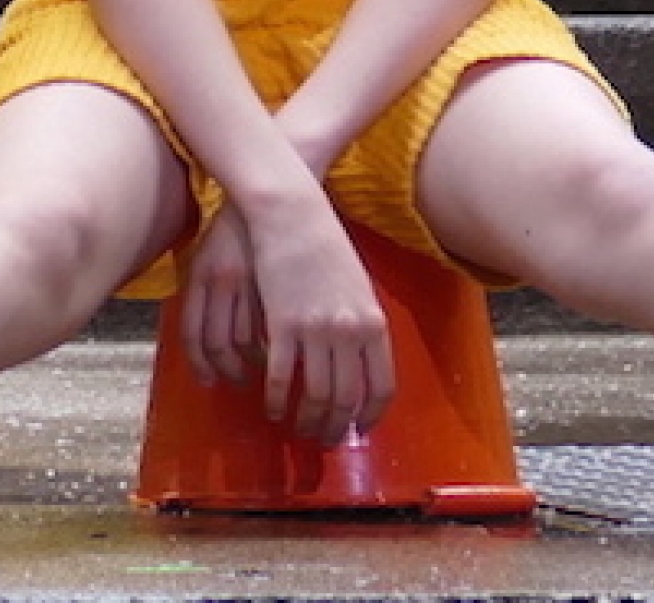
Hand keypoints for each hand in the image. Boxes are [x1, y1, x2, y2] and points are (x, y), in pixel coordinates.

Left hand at [178, 202, 263, 395]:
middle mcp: (223, 279)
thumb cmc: (238, 229)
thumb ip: (203, 292)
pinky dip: (275, 349)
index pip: (191, 333)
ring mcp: (253, 282)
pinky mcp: (280, 285)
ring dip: (253, 364)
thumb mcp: (209, 254)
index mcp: (201, 272)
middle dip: (226, 370)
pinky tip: (280, 351)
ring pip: (246, 341)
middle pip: (217, 343)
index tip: (208, 380)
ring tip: (262, 368)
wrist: (276, 196)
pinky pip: (272, 330)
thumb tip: (206, 343)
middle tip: (237, 380)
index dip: (198, 364)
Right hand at [188, 191, 394, 444]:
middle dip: (336, 428)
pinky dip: (276, 401)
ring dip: (307, 421)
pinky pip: (281, 379)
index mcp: (374, 323)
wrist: (293, 214)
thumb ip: (362, 326)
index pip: (382, 386)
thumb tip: (360, 366)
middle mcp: (350, 331)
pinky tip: (272, 407)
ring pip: (315, 396)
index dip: (371, 415)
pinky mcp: (283, 325)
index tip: (360, 428)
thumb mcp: (358, 286)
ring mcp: (316, 330)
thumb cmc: (326, 246)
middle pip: (347, 399)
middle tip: (325, 439)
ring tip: (299, 427)